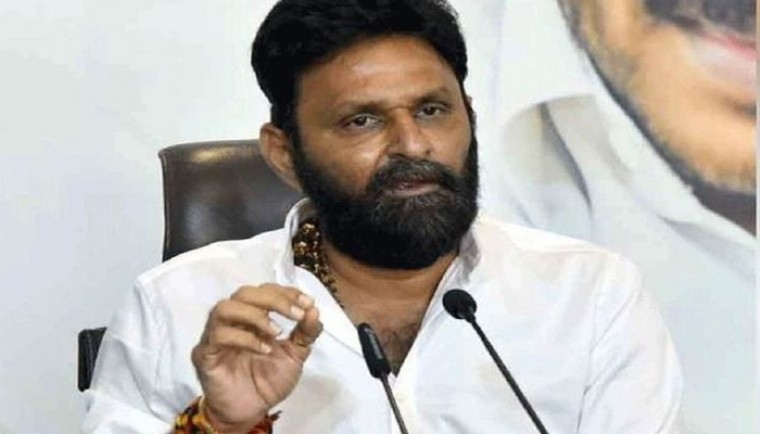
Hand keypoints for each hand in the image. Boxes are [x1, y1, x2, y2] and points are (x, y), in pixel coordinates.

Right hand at [191, 284, 321, 433]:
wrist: (251, 411)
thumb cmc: (269, 381)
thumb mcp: (295, 355)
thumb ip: (305, 333)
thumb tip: (314, 309)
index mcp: (253, 316)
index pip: (265, 290)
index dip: (287, 292)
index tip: (308, 302)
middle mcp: (232, 320)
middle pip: (244, 293)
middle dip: (274, 299)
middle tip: (296, 314)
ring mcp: (215, 334)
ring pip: (224, 307)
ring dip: (255, 315)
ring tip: (276, 332)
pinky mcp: (205, 353)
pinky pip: (218, 335)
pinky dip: (245, 338)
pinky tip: (263, 349)